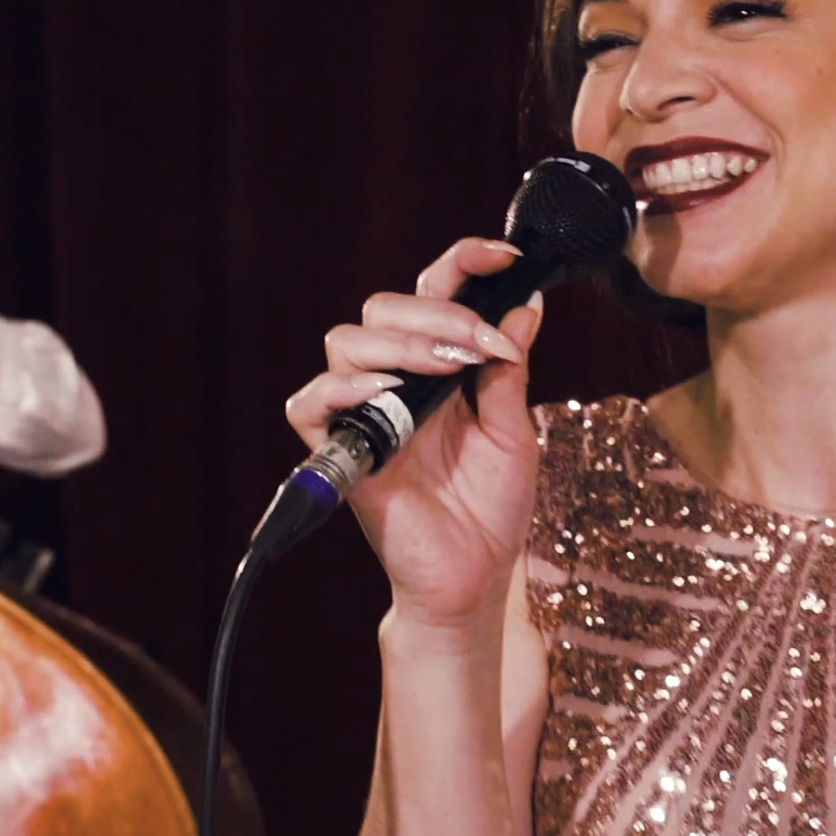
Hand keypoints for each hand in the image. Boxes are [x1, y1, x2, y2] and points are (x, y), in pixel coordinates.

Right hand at [283, 238, 541, 629]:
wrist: (473, 577)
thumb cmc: (491, 508)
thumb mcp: (514, 431)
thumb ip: (509, 370)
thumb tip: (525, 305)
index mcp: (438, 368)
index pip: (434, 294)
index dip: (462, 262)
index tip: (506, 258)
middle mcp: (395, 381)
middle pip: (385, 306)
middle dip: (439, 312)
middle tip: (482, 345)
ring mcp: (364, 415)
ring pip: (346, 340)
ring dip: (402, 342)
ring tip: (447, 368)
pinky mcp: (340, 453)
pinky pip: (310, 403)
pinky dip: (344, 389)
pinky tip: (388, 392)